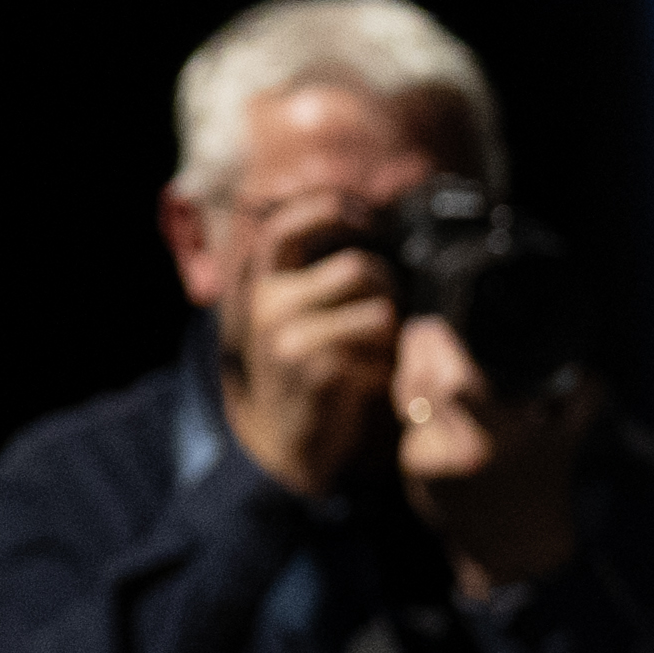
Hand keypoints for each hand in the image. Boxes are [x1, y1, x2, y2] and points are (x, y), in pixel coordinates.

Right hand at [219, 218, 401, 504]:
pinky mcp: (315, 370)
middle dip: (390, 291)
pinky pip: (383, 349)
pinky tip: (371, 380)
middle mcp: (267, 303)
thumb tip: (376, 222)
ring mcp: (287, 337)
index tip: (371, 219)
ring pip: (380, 309)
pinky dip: (390, 364)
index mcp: (260, 281)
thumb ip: (316, 269)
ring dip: (393, 333)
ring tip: (376, 353)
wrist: (285, 442)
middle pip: (362, 269)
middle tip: (384, 319)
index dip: (335, 209)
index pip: (289, 223)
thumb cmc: (304, 366)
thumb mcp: (295, 311)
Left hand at [393, 318, 591, 595]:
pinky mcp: (411, 475)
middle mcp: (454, 451)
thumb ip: (581, 397)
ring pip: (408, 402)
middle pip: (417, 385)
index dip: (435, 349)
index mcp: (494, 439)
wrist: (516, 550)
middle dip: (416, 352)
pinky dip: (418, 408)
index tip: (435, 325)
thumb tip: (583, 362)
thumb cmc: (545, 491)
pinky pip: (409, 426)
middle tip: (424, 330)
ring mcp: (426, 464)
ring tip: (425, 356)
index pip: (451, 386)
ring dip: (412, 375)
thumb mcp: (569, 441)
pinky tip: (433, 399)